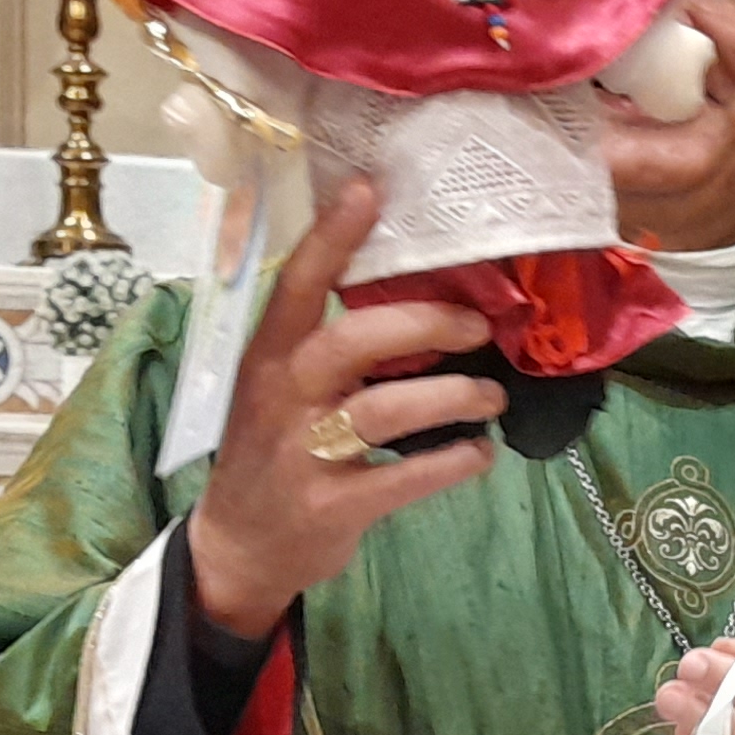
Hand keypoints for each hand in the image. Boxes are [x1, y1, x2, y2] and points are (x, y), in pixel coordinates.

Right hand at [185, 178, 501, 636]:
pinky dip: (453, 461)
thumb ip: (331, 344)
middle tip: (478, 323)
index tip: (372, 189)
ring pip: (386, 409)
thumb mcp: (282, 387)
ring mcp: (304, 452)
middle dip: (425, 324)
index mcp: (270, 354)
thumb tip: (420, 293)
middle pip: (353, 342)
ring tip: (492, 395)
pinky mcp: (332, 505)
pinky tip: (480, 452)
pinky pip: (404, 477)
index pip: (299, 283)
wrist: (241, 545)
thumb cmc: (276, 449)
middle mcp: (283, 395)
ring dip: (453, 396)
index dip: (334, 235)